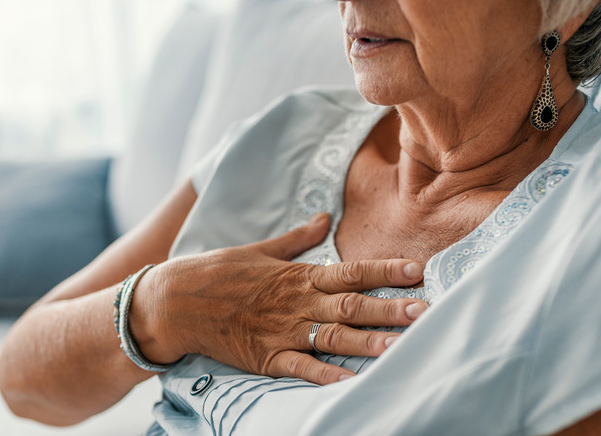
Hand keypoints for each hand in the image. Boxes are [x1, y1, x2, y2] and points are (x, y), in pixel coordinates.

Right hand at [129, 213, 426, 384]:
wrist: (176, 301)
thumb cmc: (220, 272)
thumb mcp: (261, 250)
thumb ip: (297, 238)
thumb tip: (324, 218)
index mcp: (300, 276)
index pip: (352, 272)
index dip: (386, 271)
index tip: (417, 270)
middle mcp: (298, 303)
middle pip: (353, 306)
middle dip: (390, 308)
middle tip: (424, 311)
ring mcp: (284, 332)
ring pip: (334, 338)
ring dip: (369, 342)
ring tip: (400, 346)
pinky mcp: (267, 357)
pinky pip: (302, 369)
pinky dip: (326, 377)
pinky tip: (352, 383)